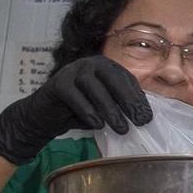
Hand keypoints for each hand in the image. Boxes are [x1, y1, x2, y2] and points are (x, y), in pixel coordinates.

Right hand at [0, 55, 150, 165]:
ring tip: (121, 128)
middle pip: (113, 79)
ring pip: (94, 87)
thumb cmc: (81, 111)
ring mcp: (73, 71)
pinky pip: (74, 95)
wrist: (44, 116)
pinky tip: (97, 124)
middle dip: (128, 101)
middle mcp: (91, 64)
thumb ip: (122, 106)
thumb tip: (145, 117)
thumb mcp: (105, 108)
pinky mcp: (57, 83)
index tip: (147, 118)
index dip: (138, 99)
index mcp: (106, 67)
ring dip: (110, 109)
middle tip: (140, 122)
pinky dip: (87, 110)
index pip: (127, 80)